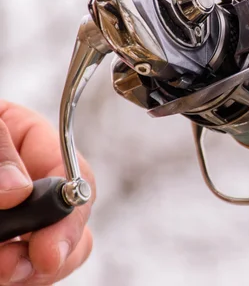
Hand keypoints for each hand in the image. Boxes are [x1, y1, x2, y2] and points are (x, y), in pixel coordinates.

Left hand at [0, 101, 94, 284]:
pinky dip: (13, 277)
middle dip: (53, 253)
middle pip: (74, 224)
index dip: (71, 216)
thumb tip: (17, 191)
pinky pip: (26, 269)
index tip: (47, 252)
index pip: (77, 178)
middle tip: (13, 269)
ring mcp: (18, 218)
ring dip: (30, 271)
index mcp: (31, 141)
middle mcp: (32, 181)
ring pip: (52, 255)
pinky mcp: (6, 244)